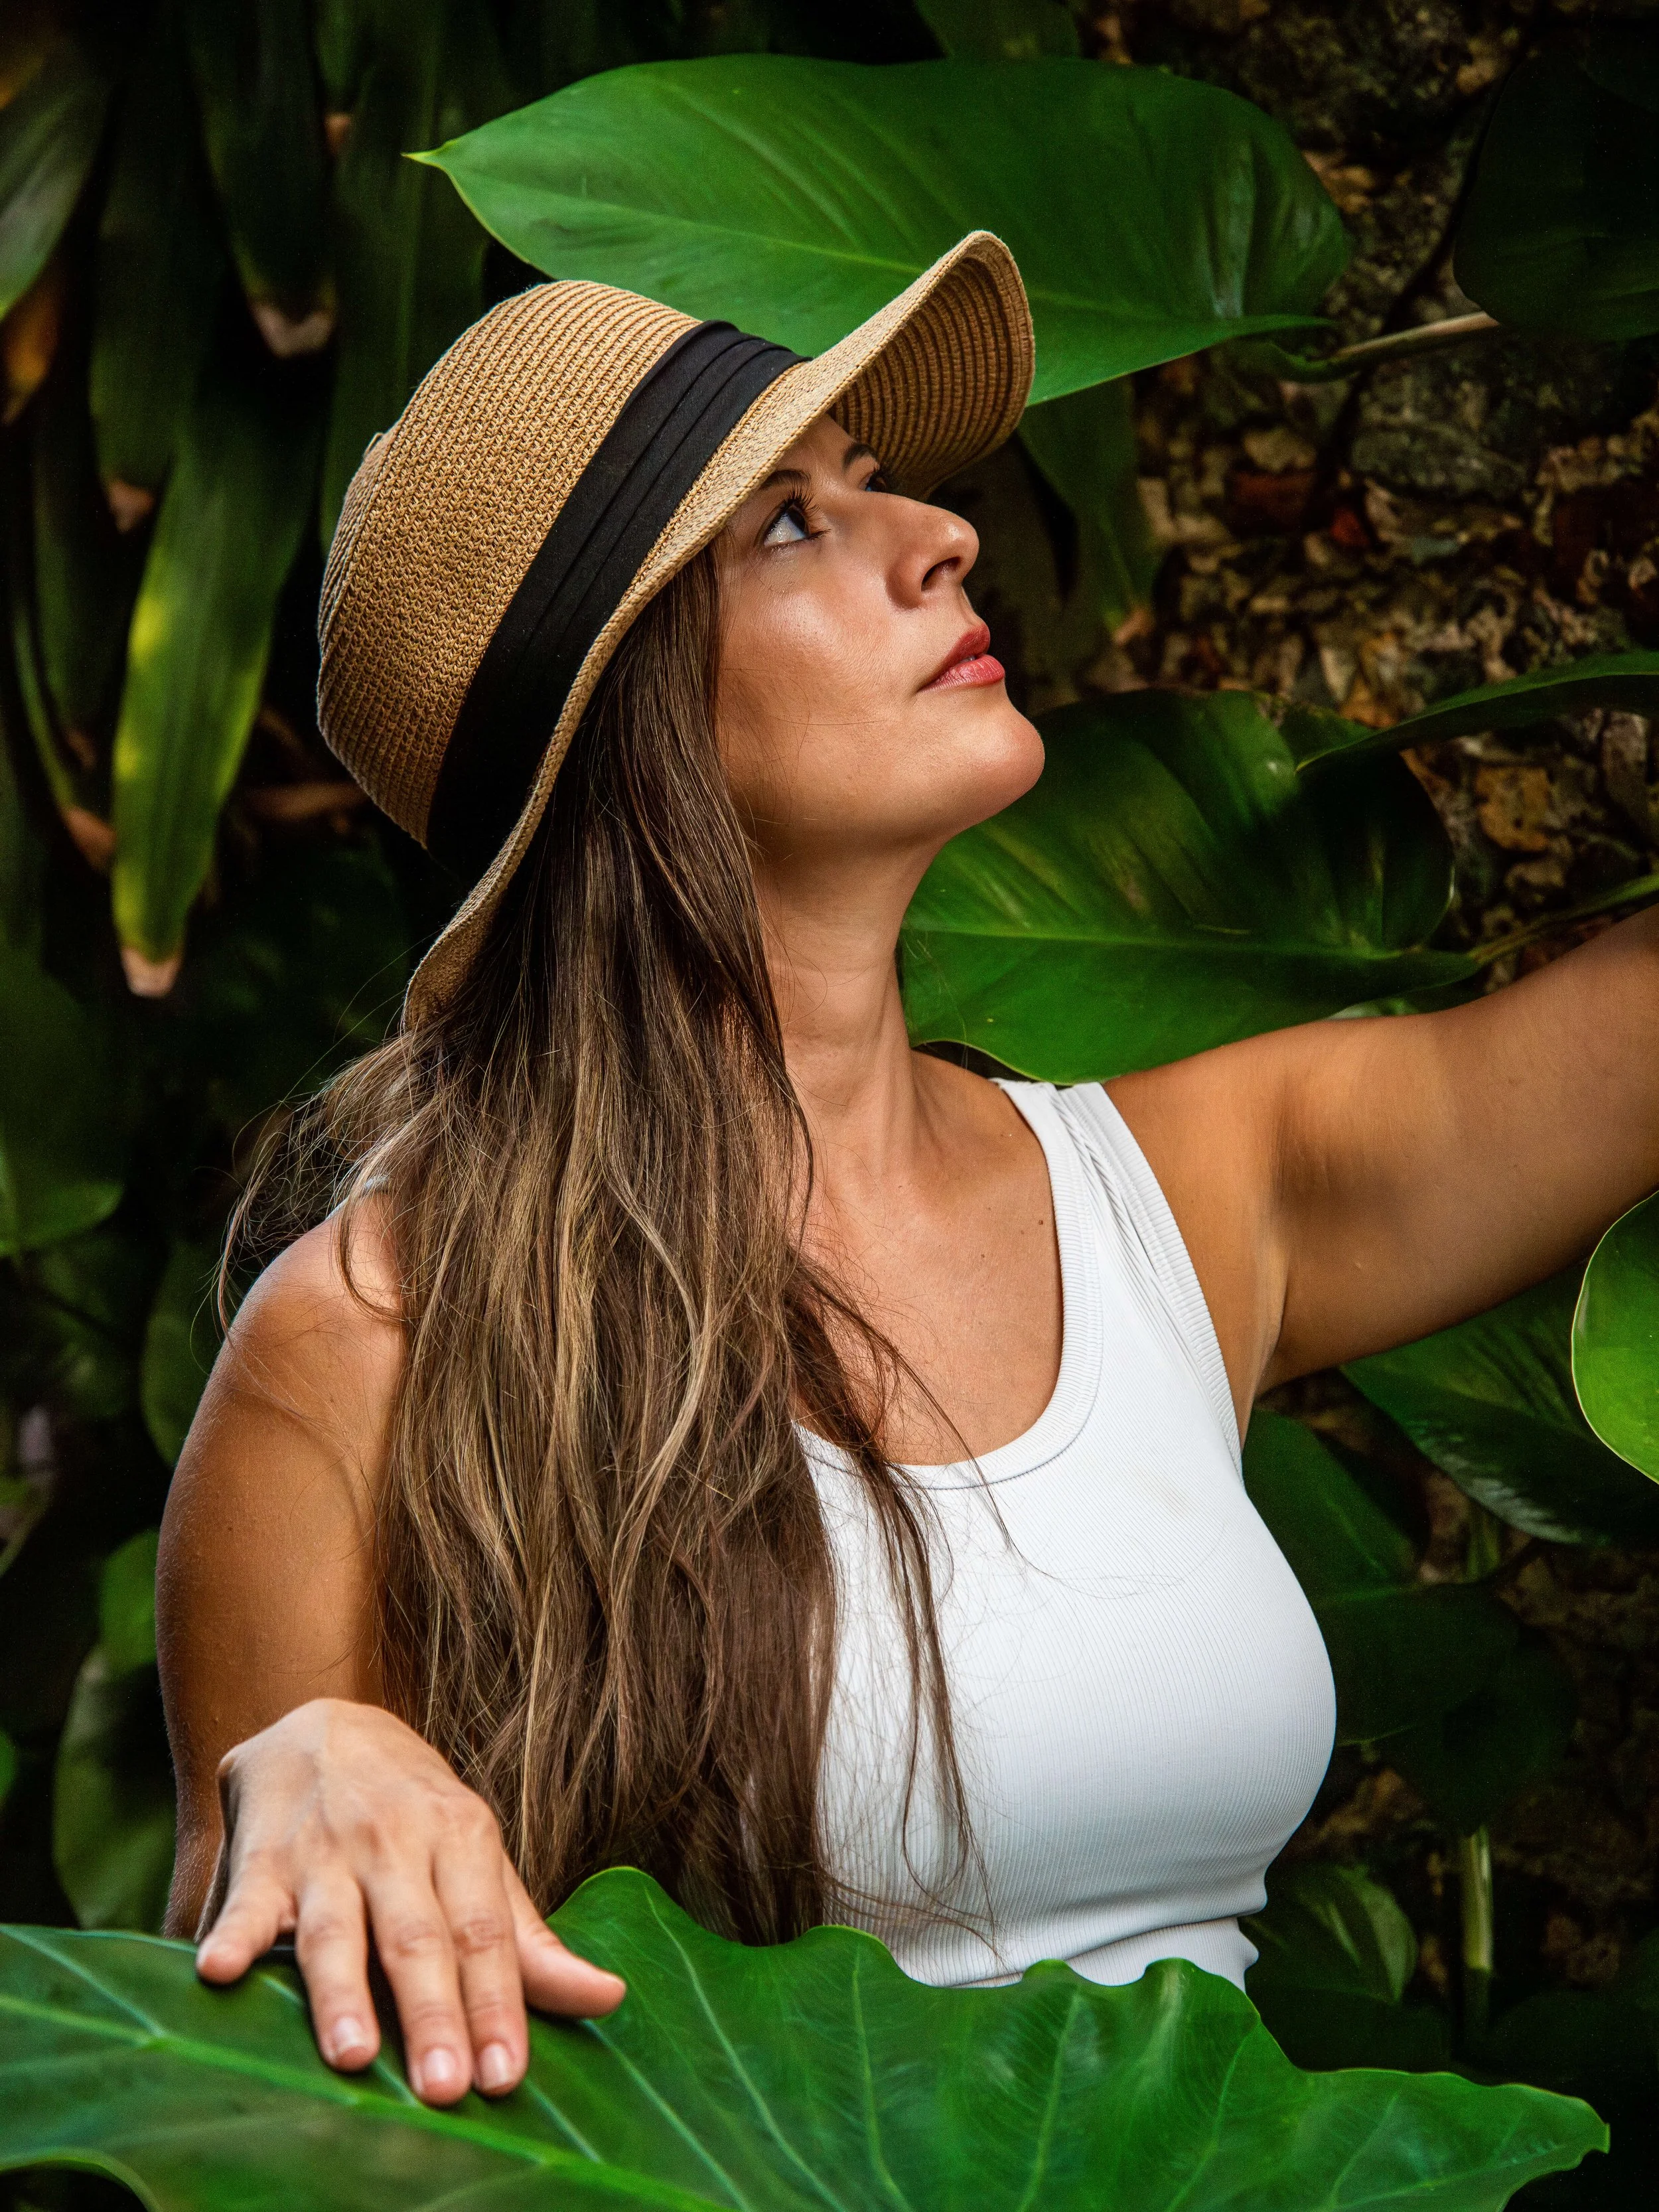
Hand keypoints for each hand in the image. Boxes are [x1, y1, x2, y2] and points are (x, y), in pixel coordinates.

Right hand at [193, 1697, 624, 2104]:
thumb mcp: (479, 1855)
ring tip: (354, 2056)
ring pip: (336, 1928)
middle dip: (433, 2011)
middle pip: (417, 1936)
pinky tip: (219, 1971)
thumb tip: (606, 1997)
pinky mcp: (262, 1859)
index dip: (497, 2003)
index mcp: (462, 1835)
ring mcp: (326, 1850)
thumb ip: (529, 1938)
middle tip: (444, 2087)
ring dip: (341, 1993)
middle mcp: (396, 1840)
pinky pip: (246, 1902)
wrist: (322, 1722)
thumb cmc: (414, 1811)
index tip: (506, 2075)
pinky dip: (232, 1935)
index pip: (484, 1931)